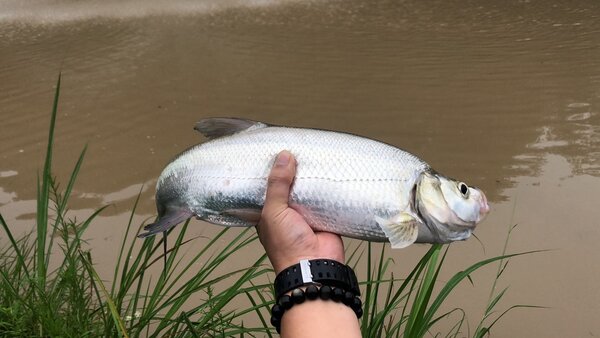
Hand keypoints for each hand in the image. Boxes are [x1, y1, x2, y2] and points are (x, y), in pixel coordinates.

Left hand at [257, 151, 344, 273]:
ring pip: (309, 191)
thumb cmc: (287, 243)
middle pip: (290, 187)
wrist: (315, 265)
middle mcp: (287, 213)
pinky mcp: (326, 217)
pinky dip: (329, 187)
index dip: (271, 171)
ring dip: (312, 178)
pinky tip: (331, 168)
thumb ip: (277, 184)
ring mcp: (307, 215)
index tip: (275, 150)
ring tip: (316, 152)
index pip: (268, 187)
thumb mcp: (274, 211)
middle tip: (299, 146)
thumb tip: (284, 155)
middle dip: (294, 171)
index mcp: (269, 213)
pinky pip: (327, 198)